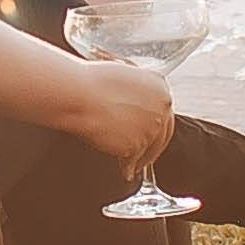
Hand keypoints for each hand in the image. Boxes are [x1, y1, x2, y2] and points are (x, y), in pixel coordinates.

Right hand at [70, 53, 174, 172]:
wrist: (80, 95)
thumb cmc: (92, 83)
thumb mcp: (123, 74)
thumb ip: (137, 88)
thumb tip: (135, 100)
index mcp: (159, 85)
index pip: (164, 110)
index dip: (154, 125)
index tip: (148, 132)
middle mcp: (162, 106)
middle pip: (162, 133)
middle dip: (153, 147)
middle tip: (144, 156)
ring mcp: (152, 126)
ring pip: (149, 149)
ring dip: (140, 158)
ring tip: (130, 164)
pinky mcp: (138, 144)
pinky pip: (134, 160)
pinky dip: (128, 166)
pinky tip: (124, 170)